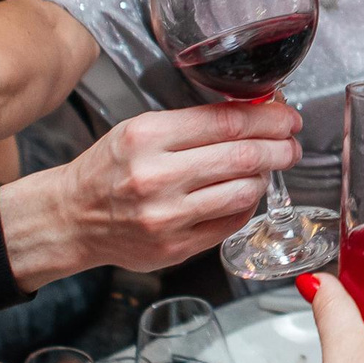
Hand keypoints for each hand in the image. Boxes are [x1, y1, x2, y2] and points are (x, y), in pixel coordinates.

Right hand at [0, 101, 300, 288]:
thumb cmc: (108, 170)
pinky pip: (231, 223)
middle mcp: (156, 177)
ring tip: (263, 170)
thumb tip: (254, 114)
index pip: (226, 122)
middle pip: (243, 157)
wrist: (72, 218)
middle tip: (291, 144)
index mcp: (146, 137)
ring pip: (243, 192)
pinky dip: (244, 206)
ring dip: (263, 178)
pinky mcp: (175, 248)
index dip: (268, 119)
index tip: (286, 118)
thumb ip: (193, 123)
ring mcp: (167, 217)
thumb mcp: (139, 130)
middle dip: (279, 148)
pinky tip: (239, 195)